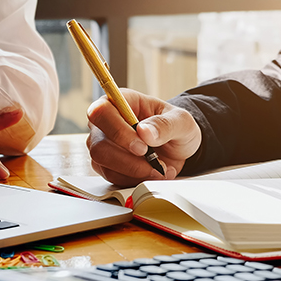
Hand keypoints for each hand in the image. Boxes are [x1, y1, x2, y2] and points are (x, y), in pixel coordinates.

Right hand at [86, 89, 200, 185]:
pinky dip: (133, 179)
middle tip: (154, 164)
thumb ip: (165, 124)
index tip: (143, 147)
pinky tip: (151, 173)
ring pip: (102, 162)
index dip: (118, 131)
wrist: (177, 146)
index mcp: (120, 102)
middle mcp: (105, 123)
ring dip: (133, 171)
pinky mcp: (105, 164)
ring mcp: (102, 144)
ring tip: (159, 169)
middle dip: (127, 159)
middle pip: (98, 144)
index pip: (102, 111)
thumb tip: (144, 131)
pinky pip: (111, 176)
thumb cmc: (175, 126)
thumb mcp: (181, 121)